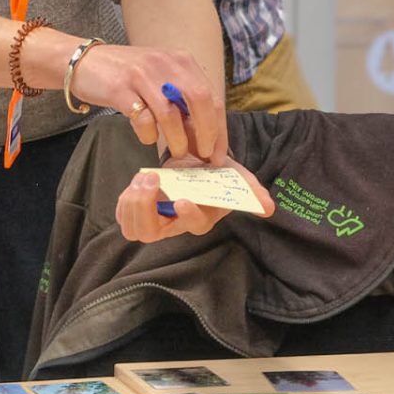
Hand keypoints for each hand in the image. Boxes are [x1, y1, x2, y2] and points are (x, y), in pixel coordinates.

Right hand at [61, 43, 225, 162]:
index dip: (219, 127)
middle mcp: (165, 63)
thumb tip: (204, 136)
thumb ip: (182, 100)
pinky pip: (142, 118)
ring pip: (171, 113)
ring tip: (176, 152)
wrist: (85, 61)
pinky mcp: (120, 88)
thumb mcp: (160, 78)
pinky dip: (149, 134)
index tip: (219, 153)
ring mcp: (142, 74)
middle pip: (199, 100)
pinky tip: (147, 137)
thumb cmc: (127, 75)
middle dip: (207, 132)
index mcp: (180, 61)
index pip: (210, 96)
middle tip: (204, 155)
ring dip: (178, 139)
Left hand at [115, 157, 274, 241]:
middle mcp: (176, 225)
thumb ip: (252, 191)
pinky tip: (137, 182)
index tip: (182, 199)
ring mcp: (155, 220)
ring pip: (135, 229)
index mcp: (202, 217)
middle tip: (151, 182)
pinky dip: (126, 200)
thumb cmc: (215, 172)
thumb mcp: (236, 177)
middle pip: (151, 233)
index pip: (194, 226)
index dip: (188, 216)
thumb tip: (268, 208)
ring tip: (143, 178)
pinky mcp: (139, 212)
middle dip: (145, 208)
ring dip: (133, 203)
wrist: (194, 160)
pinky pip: (125, 217)